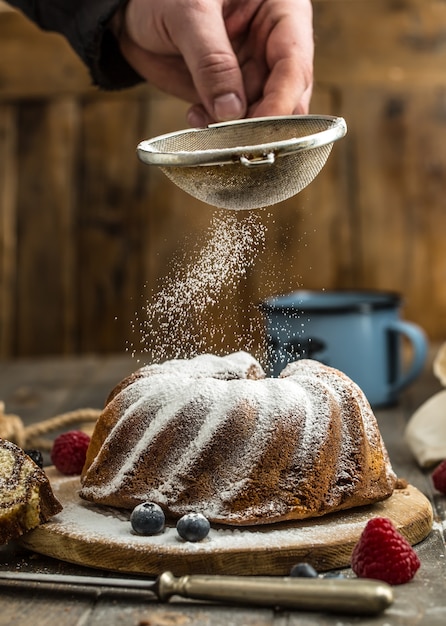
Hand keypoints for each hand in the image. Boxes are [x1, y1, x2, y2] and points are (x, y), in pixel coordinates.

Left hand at [111, 0, 313, 125]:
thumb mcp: (189, 14)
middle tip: (237, 139)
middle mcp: (273, 44)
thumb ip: (211, 60)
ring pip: (262, 114)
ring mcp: (254, 70)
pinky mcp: (233, 93)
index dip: (281, 99)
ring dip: (237, 128)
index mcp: (281, 10)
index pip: (294, 62)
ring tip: (204, 118)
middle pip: (287, 95)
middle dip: (263, 121)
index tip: (262, 127)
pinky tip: (195, 116)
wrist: (134, 13)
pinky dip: (218, 128)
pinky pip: (236, 121)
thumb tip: (231, 111)